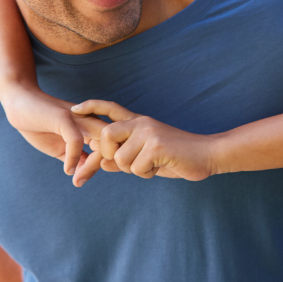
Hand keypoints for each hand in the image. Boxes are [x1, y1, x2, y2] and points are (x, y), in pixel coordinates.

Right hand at [0, 86, 106, 177]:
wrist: (19, 103)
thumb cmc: (40, 125)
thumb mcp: (61, 146)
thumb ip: (75, 158)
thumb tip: (85, 175)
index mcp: (93, 126)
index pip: (110, 147)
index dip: (100, 165)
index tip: (81, 180)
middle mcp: (91, 120)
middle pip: (112, 144)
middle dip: (99, 167)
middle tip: (79, 182)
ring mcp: (79, 117)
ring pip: (101, 142)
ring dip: (90, 165)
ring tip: (76, 179)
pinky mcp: (64, 117)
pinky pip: (77, 140)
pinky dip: (74, 158)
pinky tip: (67, 169)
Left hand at [71, 100, 216, 182]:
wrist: (208, 154)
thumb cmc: (178, 157)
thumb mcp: (149, 157)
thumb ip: (126, 157)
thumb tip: (102, 161)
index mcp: (139, 122)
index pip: (110, 108)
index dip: (91, 107)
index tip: (74, 110)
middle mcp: (141, 123)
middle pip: (106, 134)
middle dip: (109, 154)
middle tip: (126, 163)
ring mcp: (149, 132)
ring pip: (121, 159)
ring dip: (134, 170)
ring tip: (152, 165)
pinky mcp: (157, 145)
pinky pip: (137, 168)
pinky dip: (147, 174)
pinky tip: (162, 166)